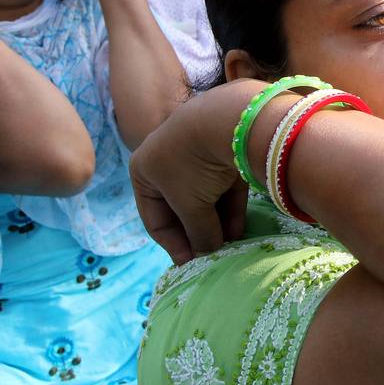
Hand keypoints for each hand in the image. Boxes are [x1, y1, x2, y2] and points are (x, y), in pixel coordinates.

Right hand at [129, 81, 262, 262]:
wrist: (227, 118)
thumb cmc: (194, 165)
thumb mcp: (189, 206)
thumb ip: (197, 233)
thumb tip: (207, 252)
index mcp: (144, 170)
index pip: (154, 218)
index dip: (173, 244)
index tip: (190, 265)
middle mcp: (167, 159)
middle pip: (181, 207)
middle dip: (198, 233)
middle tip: (212, 257)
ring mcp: (197, 152)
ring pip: (206, 197)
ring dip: (216, 223)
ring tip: (229, 248)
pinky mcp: (225, 149)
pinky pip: (224, 185)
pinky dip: (230, 207)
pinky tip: (239, 232)